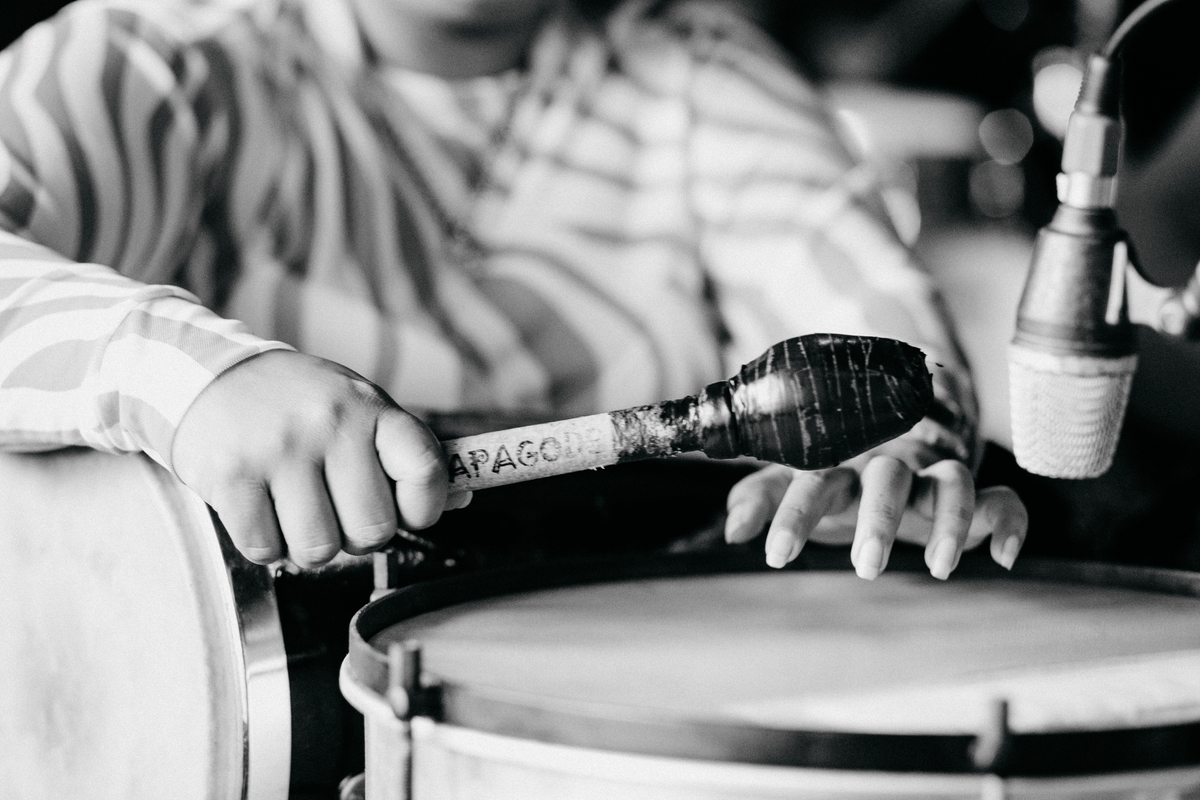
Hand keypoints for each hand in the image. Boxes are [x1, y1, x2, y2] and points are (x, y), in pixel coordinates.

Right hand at [172, 351, 468, 567]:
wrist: (211, 377)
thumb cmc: (301, 405)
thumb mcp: (360, 409)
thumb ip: (406, 454)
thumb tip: (464, 496)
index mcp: (372, 407)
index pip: (426, 470)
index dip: (424, 507)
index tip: (406, 509)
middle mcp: (330, 424)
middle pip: (373, 530)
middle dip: (357, 536)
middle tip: (336, 511)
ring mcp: (279, 450)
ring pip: (319, 550)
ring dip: (310, 546)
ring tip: (297, 511)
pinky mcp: (232, 476)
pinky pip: (265, 550)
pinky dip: (265, 544)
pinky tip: (262, 510)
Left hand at [723, 438, 1027, 579]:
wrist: (895, 437)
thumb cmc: (835, 474)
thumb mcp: (791, 483)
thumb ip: (758, 497)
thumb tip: (732, 529)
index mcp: (839, 464)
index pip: (815, 480)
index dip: (794, 515)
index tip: (776, 556)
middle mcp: (889, 466)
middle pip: (889, 477)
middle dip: (878, 520)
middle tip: (866, 567)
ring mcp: (934, 478)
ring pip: (953, 481)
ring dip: (950, 521)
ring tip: (939, 569)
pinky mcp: (974, 496)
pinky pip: (1003, 499)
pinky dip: (1011, 524)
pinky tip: (1004, 557)